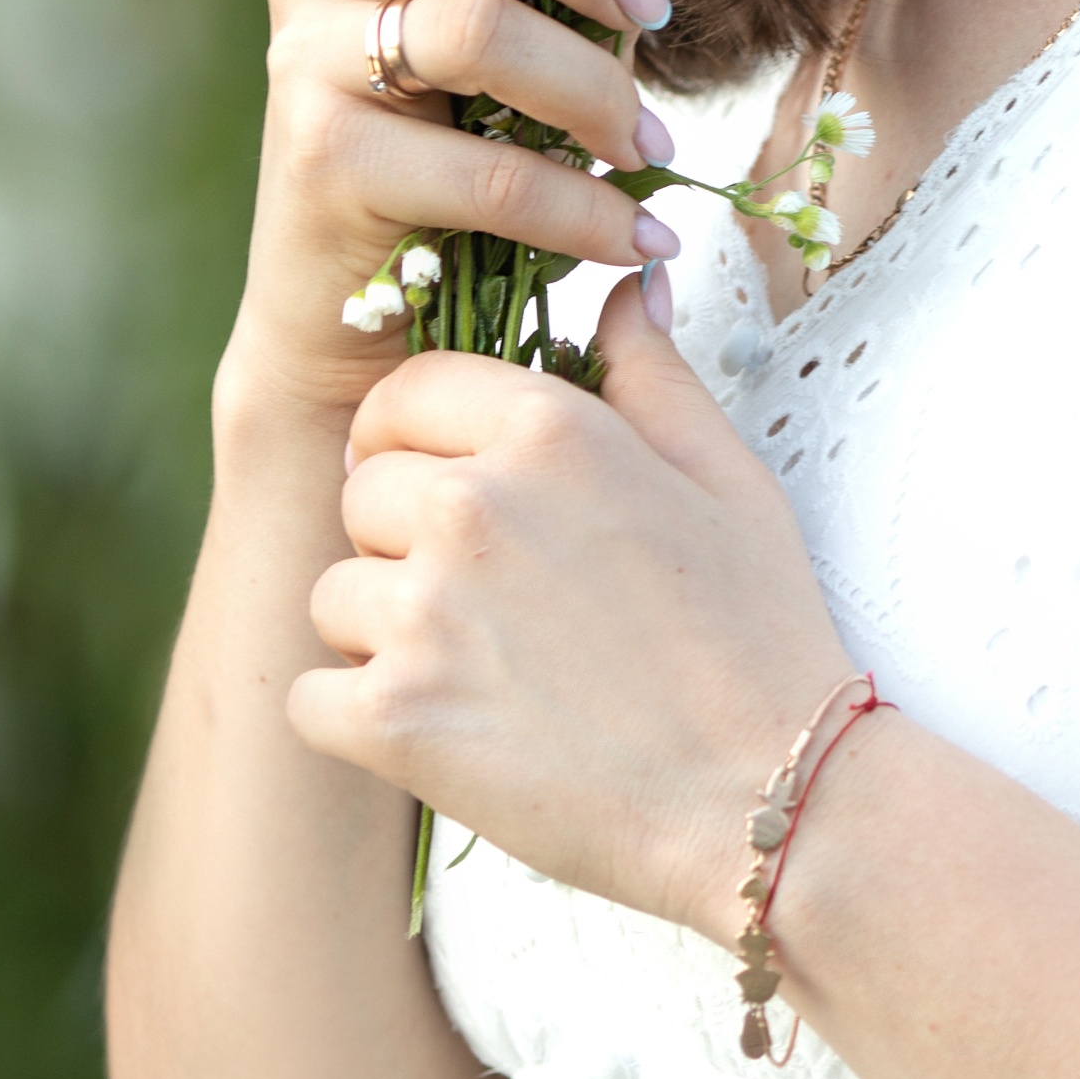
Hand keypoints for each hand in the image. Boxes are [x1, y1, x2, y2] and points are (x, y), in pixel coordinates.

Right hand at [225, 0, 695, 422]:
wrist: (356, 331)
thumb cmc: (456, 164)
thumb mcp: (539, 50)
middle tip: (655, 11)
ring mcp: (303, 60)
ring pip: (477, 31)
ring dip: (593, 92)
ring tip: (653, 150)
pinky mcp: (319, 161)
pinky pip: (480, 170)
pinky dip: (577, 207)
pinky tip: (632, 236)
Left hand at [291, 276, 853, 935]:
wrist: (768, 792)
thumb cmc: (758, 628)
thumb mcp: (725, 475)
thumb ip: (652, 371)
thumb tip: (629, 286)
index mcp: (547, 428)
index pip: (407, 392)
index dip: (419, 436)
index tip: (450, 484)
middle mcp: (471, 504)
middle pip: (363, 490)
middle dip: (406, 536)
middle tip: (494, 598)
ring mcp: (425, 613)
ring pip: (334, 592)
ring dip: (385, 630)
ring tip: (485, 669)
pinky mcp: (393, 719)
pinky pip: (311, 695)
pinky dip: (359, 720)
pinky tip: (445, 731)